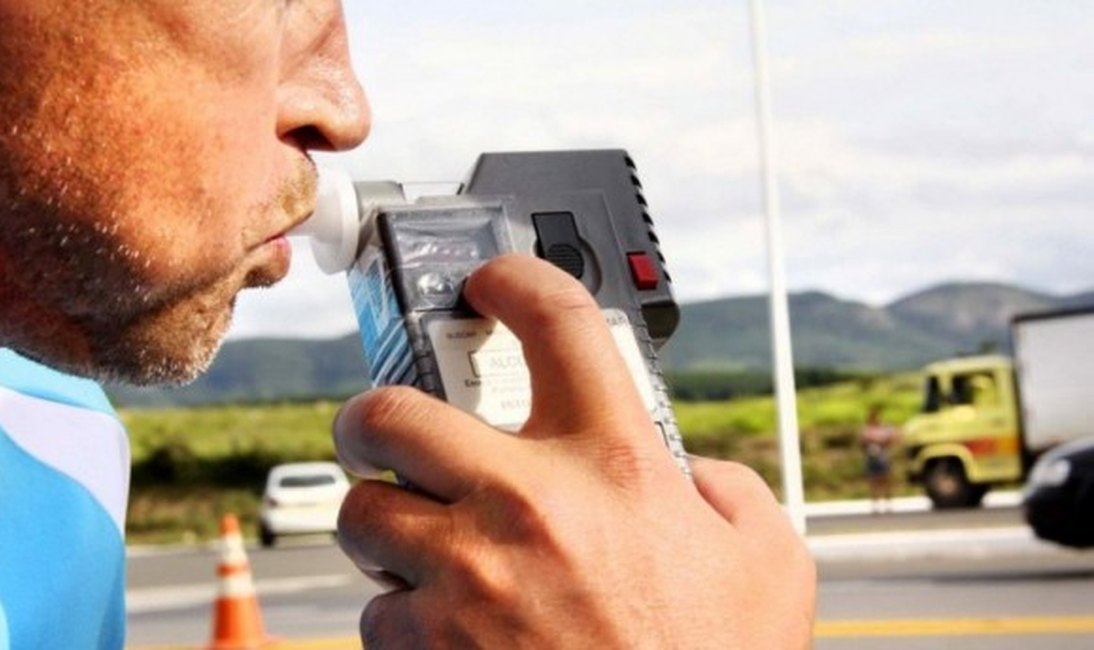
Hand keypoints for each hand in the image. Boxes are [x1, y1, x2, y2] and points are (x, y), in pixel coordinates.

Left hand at [333, 254, 814, 648]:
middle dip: (376, 414)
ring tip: (422, 541)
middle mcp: (529, 503)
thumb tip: (694, 471)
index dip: (513, 278)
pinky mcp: (430, 646)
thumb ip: (731, 490)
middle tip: (391, 429)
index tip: (490, 284)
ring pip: (362, 512)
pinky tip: (448, 628)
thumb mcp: (770, 560)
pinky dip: (401, 617)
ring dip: (384, 522)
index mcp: (616, 462)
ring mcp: (467, 576)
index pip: (555, 319)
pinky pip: (375, 613)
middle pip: (389, 409)